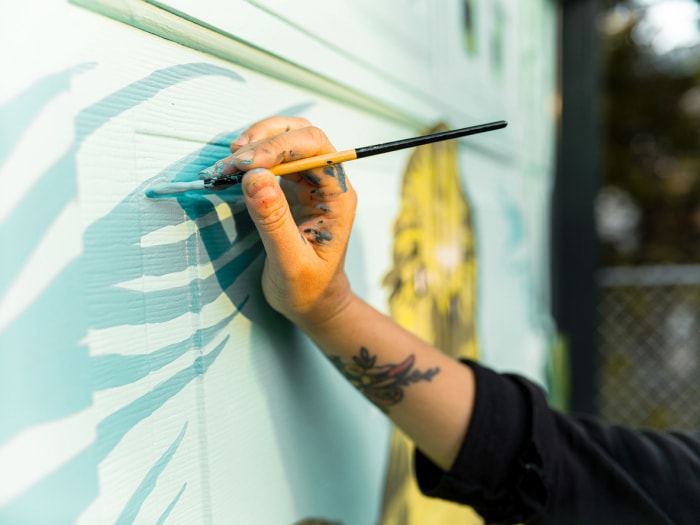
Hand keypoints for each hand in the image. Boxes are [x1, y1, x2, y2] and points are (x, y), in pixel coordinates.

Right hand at [231, 117, 357, 327]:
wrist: (313, 304)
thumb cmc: (310, 289)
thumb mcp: (289, 261)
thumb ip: (274, 221)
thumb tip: (255, 177)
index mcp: (338, 197)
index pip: (316, 149)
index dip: (280, 147)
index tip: (246, 164)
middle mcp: (326, 184)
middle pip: (302, 136)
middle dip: (265, 139)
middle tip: (232, 159)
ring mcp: (308, 184)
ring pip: (286, 142)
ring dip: (256, 144)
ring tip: (228, 163)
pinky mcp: (290, 190)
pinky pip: (272, 160)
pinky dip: (251, 159)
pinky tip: (233, 170)